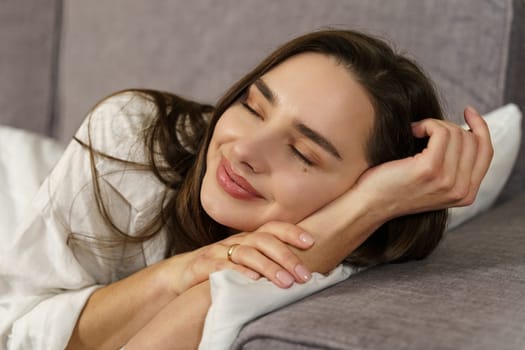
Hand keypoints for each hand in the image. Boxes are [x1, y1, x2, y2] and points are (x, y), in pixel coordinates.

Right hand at [174, 221, 314, 292]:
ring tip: (286, 282)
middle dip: (287, 256)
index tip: (311, 241)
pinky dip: (238, 271)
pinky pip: (222, 265)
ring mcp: (219, 251)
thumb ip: (268, 263)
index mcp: (249, 239)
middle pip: (264, 241)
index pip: (273, 228)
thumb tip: (300, 271)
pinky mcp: (204, 264)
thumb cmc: (221, 269)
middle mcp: (237, 241)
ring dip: (269, 267)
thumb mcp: (246, 262)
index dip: (291, 232)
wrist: (182, 274)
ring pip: (247, 253)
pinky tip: (252, 280)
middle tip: (304, 275)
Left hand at [353, 106, 493, 219]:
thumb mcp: (432, 180)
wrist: (369, 204)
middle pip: (471, 140)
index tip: (468, 111)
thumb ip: (453, 166)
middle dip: (448, 126)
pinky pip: (440, 131)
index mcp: (466, 194)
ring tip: (416, 132)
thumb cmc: (394, 186)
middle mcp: (461, 190)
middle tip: (425, 129)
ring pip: (456, 133)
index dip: (480, 128)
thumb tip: (465, 131)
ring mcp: (447, 181)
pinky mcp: (430, 169)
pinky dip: (426, 124)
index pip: (486, 152)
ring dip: (434, 124)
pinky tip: (413, 131)